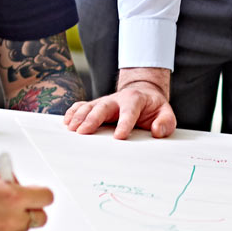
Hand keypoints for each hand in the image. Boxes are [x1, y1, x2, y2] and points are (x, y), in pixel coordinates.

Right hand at [0, 161, 54, 230]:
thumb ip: (5, 175)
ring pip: (22, 229)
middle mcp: (11, 219)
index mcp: (12, 197)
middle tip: (19, 202)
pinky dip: (0, 229)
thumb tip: (15, 181)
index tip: (34, 191)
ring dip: (16, 219)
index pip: (46, 198)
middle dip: (32, 209)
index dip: (40, 193)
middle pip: (40, 218)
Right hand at [62, 68, 176, 138]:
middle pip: (103, 106)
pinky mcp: (96, 105)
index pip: (129, 111)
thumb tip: (156, 131)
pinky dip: (73, 112)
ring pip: (90, 106)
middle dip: (93, 118)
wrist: (143, 93)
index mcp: (136, 99)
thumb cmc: (153, 108)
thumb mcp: (165, 113)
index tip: (119, 137)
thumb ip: (165, 122)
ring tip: (71, 128)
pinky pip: (82, 106)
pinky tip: (66, 122)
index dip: (124, 123)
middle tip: (83, 131)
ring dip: (79, 116)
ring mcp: (105, 101)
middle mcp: (117, 99)